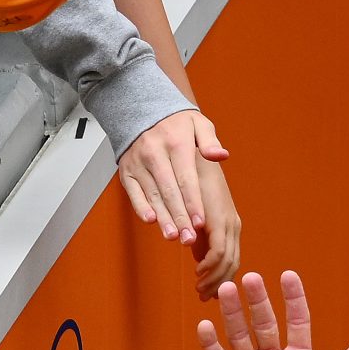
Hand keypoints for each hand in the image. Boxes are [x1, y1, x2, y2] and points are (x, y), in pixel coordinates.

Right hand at [118, 109, 227, 250]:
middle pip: (168, 191)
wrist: (141, 111)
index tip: (200, 222)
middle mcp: (154, 152)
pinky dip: (141, 207)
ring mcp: (138, 163)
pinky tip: (151, 221)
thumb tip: (221, 155)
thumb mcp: (198, 123)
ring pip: (152, 195)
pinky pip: (133, 192)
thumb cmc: (176, 123)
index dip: (193, 202)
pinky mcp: (127, 171)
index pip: (186, 178)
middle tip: (188, 238)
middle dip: (179, 217)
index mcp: (175, 142)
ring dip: (163, 218)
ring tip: (173, 237)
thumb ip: (210, 141)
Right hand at [188, 155, 241, 296]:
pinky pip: (217, 249)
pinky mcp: (215, 215)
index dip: (222, 279)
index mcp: (229, 221)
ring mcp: (224, 218)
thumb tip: (198, 255)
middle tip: (203, 296)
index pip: (232, 259)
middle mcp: (230, 221)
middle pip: (230, 263)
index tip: (210, 294)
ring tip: (199, 289)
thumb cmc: (192, 175)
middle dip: (217, 284)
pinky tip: (197, 270)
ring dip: (212, 278)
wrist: (187, 146)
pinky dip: (208, 264)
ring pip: (225, 259)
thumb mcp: (199, 210)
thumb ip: (199, 231)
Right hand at [198, 271, 348, 349]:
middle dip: (257, 300)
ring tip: (225, 290)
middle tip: (250, 277)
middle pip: (264, 323)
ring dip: (232, 313)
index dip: (293, 299)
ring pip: (240, 336)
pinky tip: (205, 325)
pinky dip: (211, 345)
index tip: (288, 276)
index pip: (296, 322)